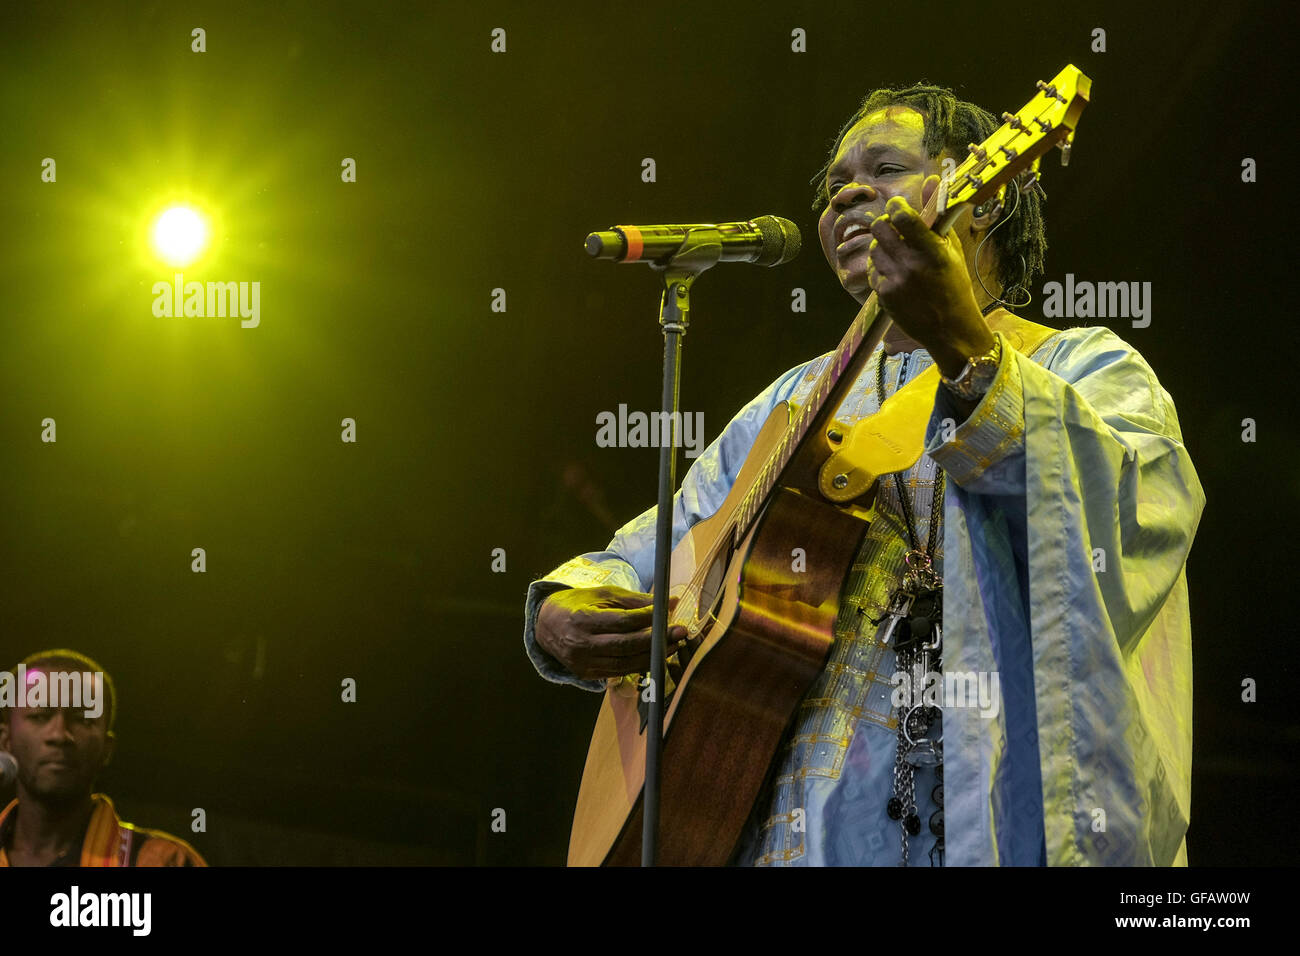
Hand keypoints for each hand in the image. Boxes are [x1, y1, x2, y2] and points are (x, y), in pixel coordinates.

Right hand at [536, 586, 686, 680]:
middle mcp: (581, 645)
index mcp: (582, 620)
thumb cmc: (578, 604)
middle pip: (625, 646)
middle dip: (656, 640)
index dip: (648, 618)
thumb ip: (634, 601)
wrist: (546, 626)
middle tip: (680, 632)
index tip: (670, 611)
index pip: (622, 621)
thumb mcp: (603, 595)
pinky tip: (655, 655)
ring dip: (653, 655)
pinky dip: (639, 665)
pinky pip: (619, 672)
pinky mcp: (587, 675)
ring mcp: (583, 664)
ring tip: (673, 645)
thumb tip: (667, 602)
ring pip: (625, 664)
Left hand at [865, 176, 994, 377]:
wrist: (950, 329)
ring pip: (873, 249)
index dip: (896, 207)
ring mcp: (895, 281)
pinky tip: (895, 274)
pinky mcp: (884, 296)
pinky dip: (880, 268)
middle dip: (885, 224)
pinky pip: (872, 270)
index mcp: (933, 251)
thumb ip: (937, 214)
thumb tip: (933, 178)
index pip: (903, 217)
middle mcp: (912, 265)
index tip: (898, 208)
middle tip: (894, 228)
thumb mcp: (951, 249)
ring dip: (881, 247)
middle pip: (880, 228)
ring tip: (897, 254)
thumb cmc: (954, 285)